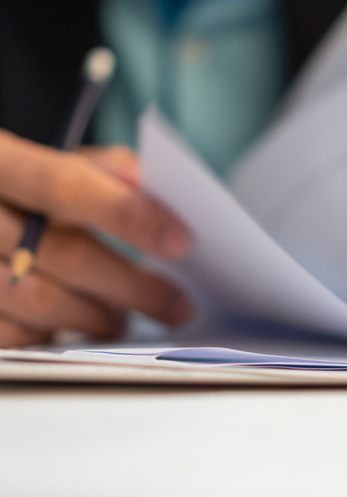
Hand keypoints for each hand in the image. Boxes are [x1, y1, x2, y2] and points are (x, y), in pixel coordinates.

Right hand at [0, 134, 191, 346]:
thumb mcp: (45, 162)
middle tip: (177, 306)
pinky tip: (74, 328)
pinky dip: (52, 334)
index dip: (126, 214)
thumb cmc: (13, 189)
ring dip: (96, 317)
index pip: (66, 186)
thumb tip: (151, 185)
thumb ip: (100, 169)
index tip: (180, 241)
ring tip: (122, 321)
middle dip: (132, 286)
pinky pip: (13, 334)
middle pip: (65, 255)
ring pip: (41, 301)